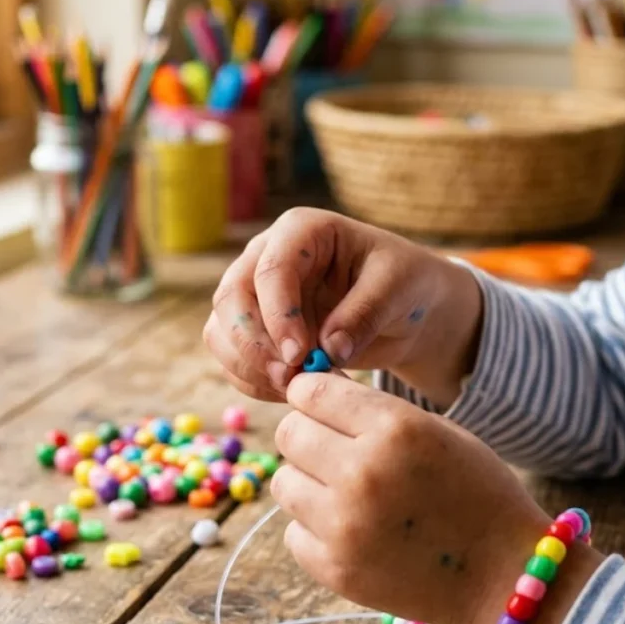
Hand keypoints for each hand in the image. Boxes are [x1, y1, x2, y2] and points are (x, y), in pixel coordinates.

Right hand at [204, 208, 482, 406]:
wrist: (402, 310)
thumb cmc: (403, 284)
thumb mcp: (398, 289)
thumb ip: (364, 313)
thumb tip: (329, 349)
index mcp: (302, 231)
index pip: (271, 269)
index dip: (279, 315)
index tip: (300, 356)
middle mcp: (266, 256)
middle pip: (232, 299)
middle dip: (254, 346)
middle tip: (290, 380)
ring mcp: (253, 293)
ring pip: (221, 331)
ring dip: (251, 368)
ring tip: (298, 389)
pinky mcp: (252, 329)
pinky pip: (232, 359)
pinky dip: (254, 382)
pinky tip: (291, 392)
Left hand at [271, 374, 601, 623]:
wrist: (506, 577)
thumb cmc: (475, 493)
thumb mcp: (437, 432)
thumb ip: (373, 411)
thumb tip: (307, 392)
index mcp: (395, 428)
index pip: (310, 391)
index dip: (310, 393)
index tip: (318, 404)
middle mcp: (363, 472)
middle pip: (289, 433)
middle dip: (306, 435)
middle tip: (333, 450)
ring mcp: (344, 525)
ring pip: (282, 482)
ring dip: (306, 482)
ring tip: (345, 494)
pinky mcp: (334, 569)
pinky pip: (292, 532)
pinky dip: (314, 529)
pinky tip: (352, 531)